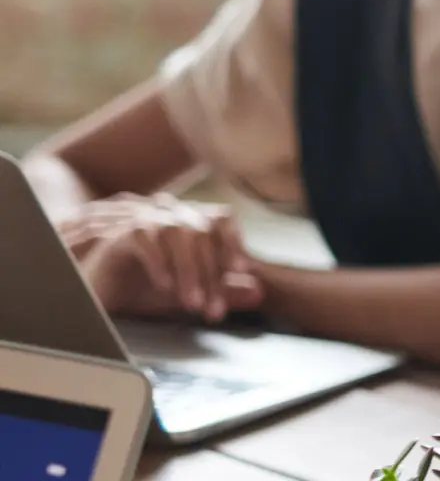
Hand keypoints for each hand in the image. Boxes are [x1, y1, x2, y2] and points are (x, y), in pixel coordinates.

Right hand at [56, 194, 261, 321]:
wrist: (93, 292)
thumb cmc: (141, 290)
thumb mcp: (188, 293)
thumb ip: (222, 290)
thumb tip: (259, 292)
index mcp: (188, 223)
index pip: (220, 218)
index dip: (233, 242)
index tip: (242, 272)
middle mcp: (168, 215)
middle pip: (202, 230)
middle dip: (212, 274)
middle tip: (214, 311)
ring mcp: (142, 219)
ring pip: (178, 232)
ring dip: (188, 271)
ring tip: (192, 304)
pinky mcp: (117, 232)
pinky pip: (144, 237)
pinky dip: (158, 262)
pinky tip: (164, 287)